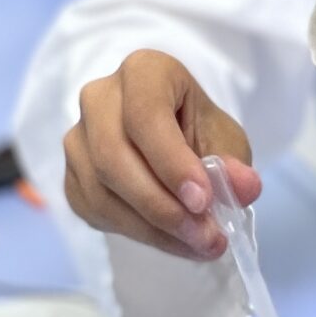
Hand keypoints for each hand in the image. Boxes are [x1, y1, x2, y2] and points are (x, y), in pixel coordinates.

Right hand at [62, 50, 264, 262]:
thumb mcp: (226, 140)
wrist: (172, 138)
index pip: (145, 115)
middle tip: (205, 235)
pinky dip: (137, 233)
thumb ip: (233, 163)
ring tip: (198, 244)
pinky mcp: (71, 176)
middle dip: (163, 205)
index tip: (203, 200)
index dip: (172, 162)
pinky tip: (173, 241)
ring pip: (101, 189)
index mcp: (143, 71)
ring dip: (153, 227)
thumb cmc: (198, 130)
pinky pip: (95, 211)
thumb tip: (244, 188)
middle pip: (114, 156)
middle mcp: (99, 98)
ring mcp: (78, 138)